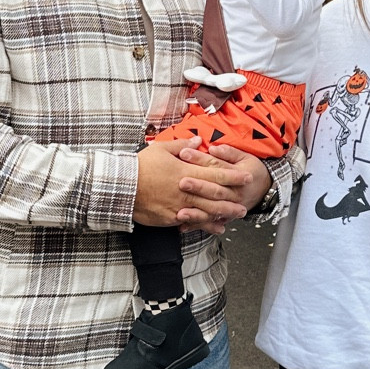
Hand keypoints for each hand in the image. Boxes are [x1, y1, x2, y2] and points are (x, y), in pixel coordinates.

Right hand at [133, 141, 266, 231]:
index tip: (247, 177)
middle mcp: (186, 190)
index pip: (216, 174)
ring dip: (224, 214)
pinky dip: (206, 225)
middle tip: (247, 203)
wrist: (121, 187)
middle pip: (216, 196)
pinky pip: (193, 222)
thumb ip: (182, 146)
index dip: (234, 176)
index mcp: (186, 171)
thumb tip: (198, 141)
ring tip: (236, 216)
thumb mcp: (161, 149)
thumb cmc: (140, 166)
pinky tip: (216, 228)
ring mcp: (180, 205)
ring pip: (208, 211)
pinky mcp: (171, 218)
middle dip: (233, 199)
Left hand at [173, 141, 269, 226]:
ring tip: (180, 213)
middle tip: (181, 183)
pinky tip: (183, 226)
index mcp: (239, 175)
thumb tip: (213, 148)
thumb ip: (229, 152)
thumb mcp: (245, 157)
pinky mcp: (226, 217)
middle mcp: (235, 194)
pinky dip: (197, 225)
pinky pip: (211, 223)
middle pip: (214, 190)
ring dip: (196, 213)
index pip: (216, 165)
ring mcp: (231, 207)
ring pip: (212, 210)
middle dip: (198, 187)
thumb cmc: (251, 170)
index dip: (200, 159)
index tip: (183, 153)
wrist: (264, 189)